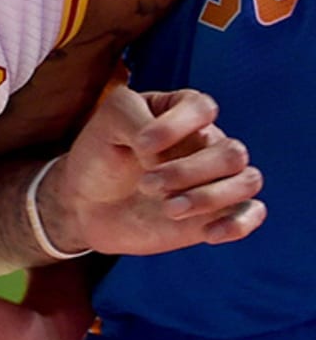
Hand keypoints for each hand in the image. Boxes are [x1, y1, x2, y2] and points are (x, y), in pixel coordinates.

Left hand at [41, 85, 265, 255]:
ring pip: (247, 180)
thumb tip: (169, 156)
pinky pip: (252, 213)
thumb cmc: (98, 154)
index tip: (140, 145)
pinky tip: (206, 233)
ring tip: (168, 208)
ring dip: (209, 197)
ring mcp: (215, 177)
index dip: (177, 125)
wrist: (87, 203)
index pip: (201, 106)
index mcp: (178, 111)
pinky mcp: (218, 212)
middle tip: (146, 184)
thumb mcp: (107, 122)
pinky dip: (237, 224)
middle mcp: (204, 140)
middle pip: (231, 150)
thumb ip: (140, 123)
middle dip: (189, 170)